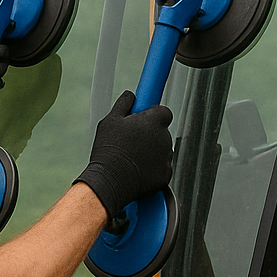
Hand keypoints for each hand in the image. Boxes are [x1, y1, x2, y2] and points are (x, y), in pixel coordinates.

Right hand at [75, 91, 173, 217]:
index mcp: (153, 121)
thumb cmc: (109, 150)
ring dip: (152, 152)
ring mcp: (166, 157)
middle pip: (162, 132)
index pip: (164, 112)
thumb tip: (130, 95)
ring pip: (162, 150)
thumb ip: (124, 104)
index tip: (145, 119)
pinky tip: (137, 170)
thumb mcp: (110, 121)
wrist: (110, 181)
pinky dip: (152, 169)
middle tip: (132, 142)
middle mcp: (164, 137)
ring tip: (131, 158)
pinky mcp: (166, 174)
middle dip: (150, 135)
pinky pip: (161, 168)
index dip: (154, 115)